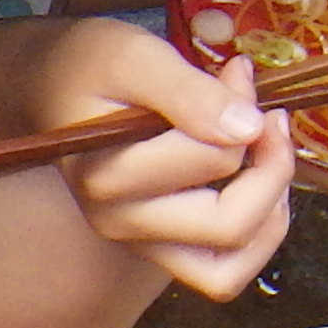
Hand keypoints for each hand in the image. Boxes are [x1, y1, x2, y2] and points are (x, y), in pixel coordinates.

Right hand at [27, 18, 297, 300]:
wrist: (56, 87)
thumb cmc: (90, 67)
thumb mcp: (134, 56)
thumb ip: (188, 91)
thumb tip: (248, 128)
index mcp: (109, 176)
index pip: (214, 160)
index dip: (246, 112)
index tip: (238, 72)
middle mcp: (122, 223)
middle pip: (229, 227)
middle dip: (272, 168)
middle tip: (270, 117)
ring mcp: (141, 244)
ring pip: (230, 269)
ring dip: (271, 213)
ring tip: (270, 155)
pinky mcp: (161, 249)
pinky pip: (224, 271)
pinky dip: (258, 236)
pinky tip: (261, 184)